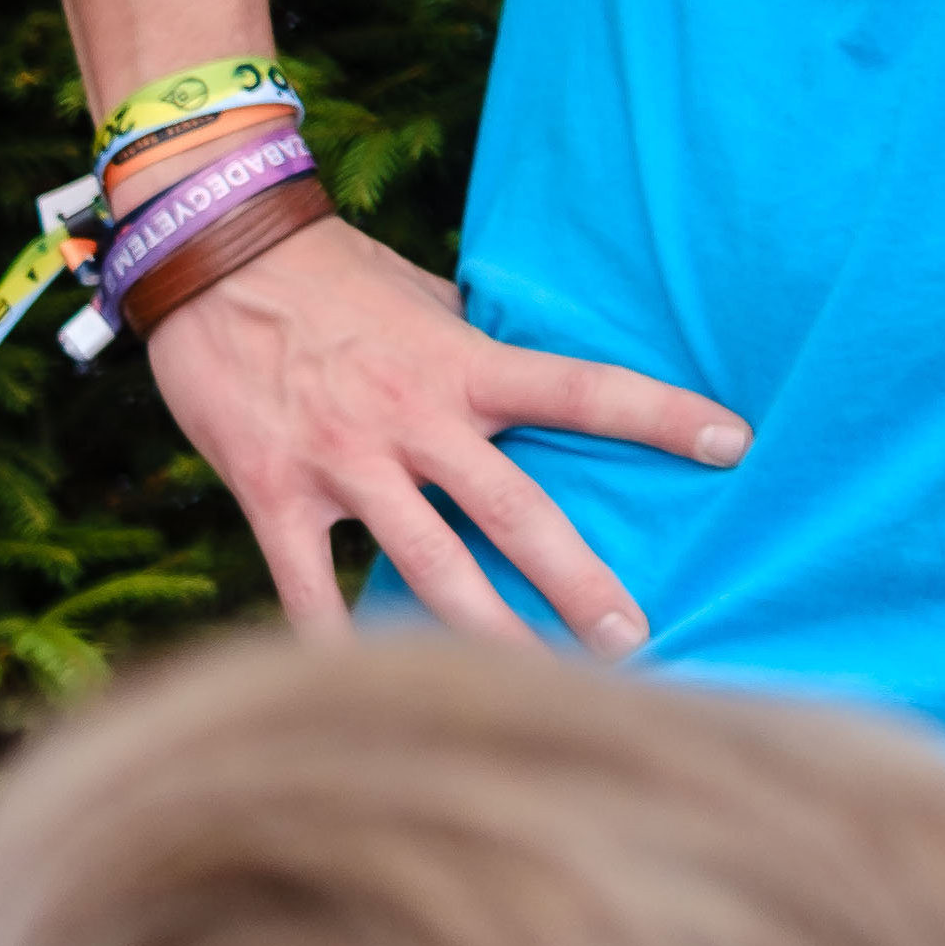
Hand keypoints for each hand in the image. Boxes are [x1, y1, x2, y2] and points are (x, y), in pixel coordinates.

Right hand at [132, 214, 753, 651]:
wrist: (211, 254)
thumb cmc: (325, 272)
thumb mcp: (421, 298)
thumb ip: (472, 350)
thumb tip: (524, 378)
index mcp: (462, 363)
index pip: (583, 387)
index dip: (660, 414)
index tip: (732, 445)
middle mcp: (414, 418)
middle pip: (517, 511)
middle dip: (579, 581)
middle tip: (632, 641)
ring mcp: (345, 461)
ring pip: (431, 565)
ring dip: (489, 632)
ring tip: (539, 686)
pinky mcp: (275, 490)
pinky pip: (309, 587)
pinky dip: (336, 643)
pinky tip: (367, 691)